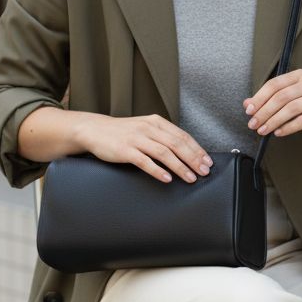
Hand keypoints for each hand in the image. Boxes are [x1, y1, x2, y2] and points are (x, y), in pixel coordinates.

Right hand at [80, 113, 212, 183]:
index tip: (207, 162)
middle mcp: (148, 128)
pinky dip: (158, 171)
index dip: (197, 149)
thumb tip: (185, 152)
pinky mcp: (125, 150)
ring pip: (164, 153)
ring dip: (180, 167)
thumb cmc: (122, 132)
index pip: (182, 136)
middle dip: (193, 159)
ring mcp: (136, 139)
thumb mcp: (145, 128)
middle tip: (203, 172)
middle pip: (177, 144)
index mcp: (156, 122)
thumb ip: (163, 137)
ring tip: (190, 178)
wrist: (95, 130)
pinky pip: (145, 161)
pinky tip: (167, 179)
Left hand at [243, 69, 301, 145]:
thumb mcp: (285, 105)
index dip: (259, 98)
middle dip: (264, 112)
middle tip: (253, 125)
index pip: (274, 84)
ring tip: (263, 131)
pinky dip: (288, 127)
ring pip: (291, 108)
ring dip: (274, 121)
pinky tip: (278, 133)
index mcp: (299, 75)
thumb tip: (247, 104)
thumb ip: (267, 101)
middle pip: (281, 96)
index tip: (249, 111)